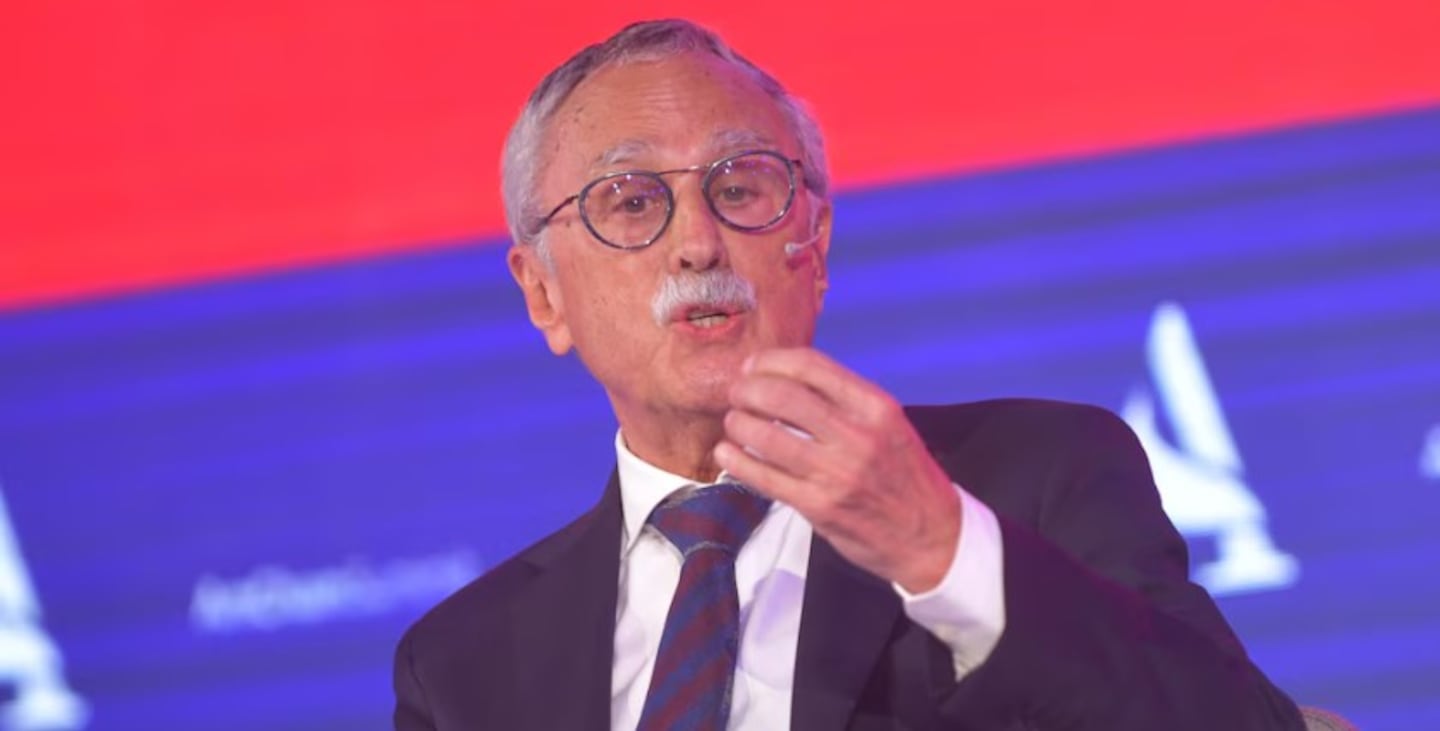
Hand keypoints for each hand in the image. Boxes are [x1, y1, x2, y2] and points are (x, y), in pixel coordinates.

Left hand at [713, 348, 960, 592]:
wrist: (932, 535)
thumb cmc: (905, 476)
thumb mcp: (889, 424)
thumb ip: (845, 401)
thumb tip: (786, 379)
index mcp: (875, 407)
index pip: (811, 366)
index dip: (770, 361)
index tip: (752, 366)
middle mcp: (857, 435)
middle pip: (781, 395)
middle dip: (747, 389)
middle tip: (736, 394)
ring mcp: (836, 473)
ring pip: (766, 435)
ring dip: (738, 423)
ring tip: (734, 422)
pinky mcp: (819, 506)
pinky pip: (764, 477)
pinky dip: (737, 461)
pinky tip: (728, 453)